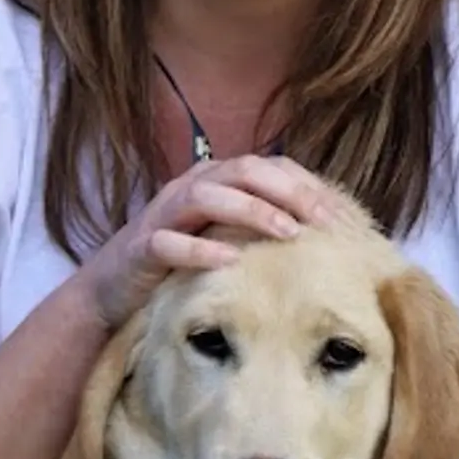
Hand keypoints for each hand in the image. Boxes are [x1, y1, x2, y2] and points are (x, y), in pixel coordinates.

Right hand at [76, 154, 343, 330]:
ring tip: (289, 234)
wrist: (113, 291)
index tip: (345, 218)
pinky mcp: (141, 247)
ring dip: (252, 211)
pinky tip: (230, 261)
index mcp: (218, 180)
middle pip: (244, 170)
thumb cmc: (182, 266)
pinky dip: (200, 249)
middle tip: (326, 222)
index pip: (271, 167)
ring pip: (207, 196)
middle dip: (290, 193)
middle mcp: (191, 187)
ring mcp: (163, 213)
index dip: (310, 186)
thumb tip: (327, 240)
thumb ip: (265, 230)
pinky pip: (169, 242)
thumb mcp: (229, 240)